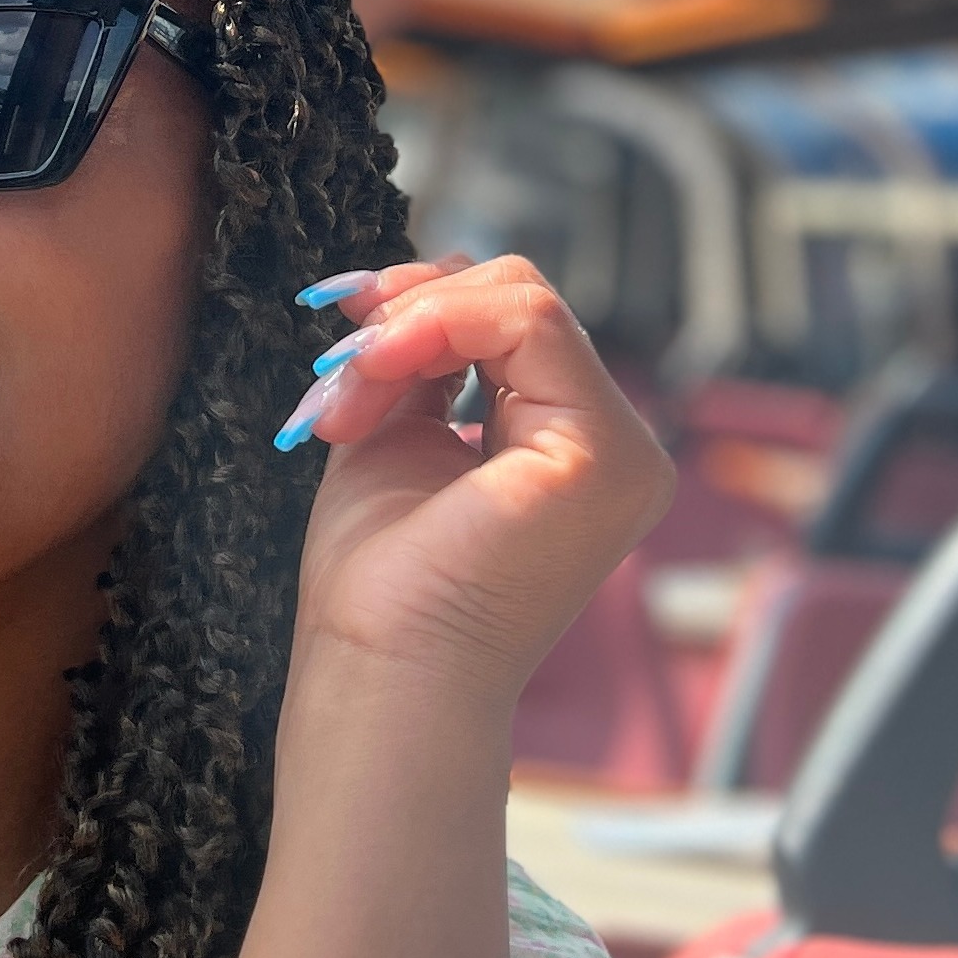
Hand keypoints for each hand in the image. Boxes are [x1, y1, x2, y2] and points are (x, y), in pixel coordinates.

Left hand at [278, 256, 674, 720]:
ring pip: (520, 296)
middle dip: (407, 313)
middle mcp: (609, 446)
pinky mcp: (605, 454)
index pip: (506, 319)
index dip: (415, 307)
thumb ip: (414, 362)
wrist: (380, 670)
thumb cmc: (380, 582)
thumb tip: (395, 286)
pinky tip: (375, 373)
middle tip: (336, 367)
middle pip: (515, 294)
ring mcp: (620, 451)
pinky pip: (529, 320)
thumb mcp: (393, 433)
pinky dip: (435, 326)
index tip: (337, 341)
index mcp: (564, 443)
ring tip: (345, 394)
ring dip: (406, 327)